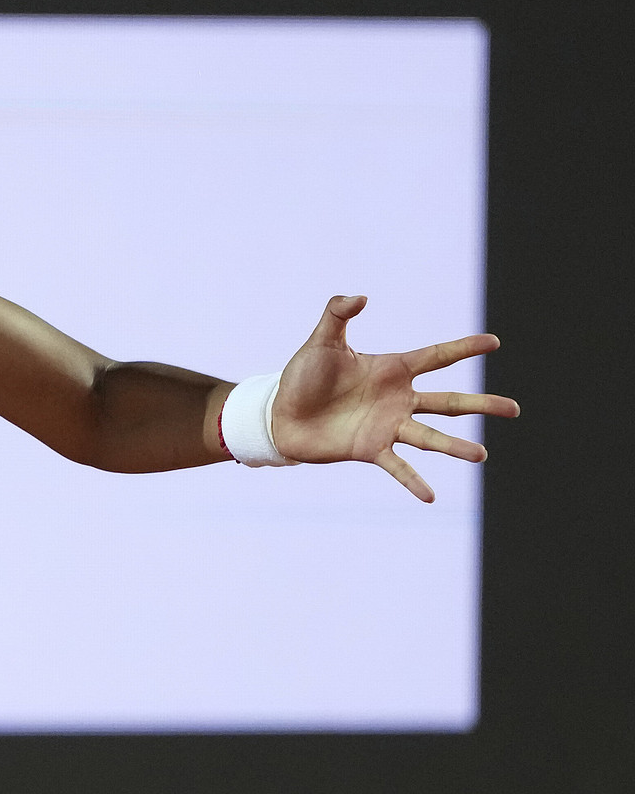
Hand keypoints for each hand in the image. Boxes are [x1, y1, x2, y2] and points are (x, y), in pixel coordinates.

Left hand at [271, 295, 520, 501]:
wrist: (280, 414)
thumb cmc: (302, 376)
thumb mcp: (321, 341)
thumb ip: (337, 312)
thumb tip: (362, 296)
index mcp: (392, 369)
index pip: (437, 356)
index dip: (464, 348)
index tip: (494, 343)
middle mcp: (398, 399)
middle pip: (448, 402)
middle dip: (481, 405)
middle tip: (514, 410)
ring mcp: (387, 426)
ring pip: (430, 436)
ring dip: (454, 447)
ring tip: (481, 455)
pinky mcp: (370, 449)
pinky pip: (397, 467)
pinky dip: (412, 481)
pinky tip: (430, 497)